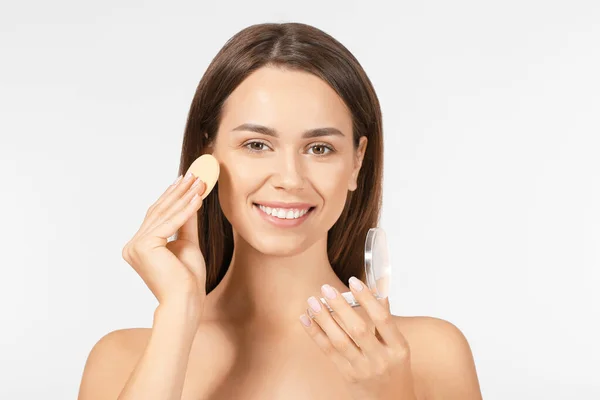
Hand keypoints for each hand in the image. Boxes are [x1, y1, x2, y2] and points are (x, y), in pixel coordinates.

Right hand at [121, 171, 207, 319]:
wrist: (186, 301)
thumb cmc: (187, 279)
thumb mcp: (187, 243)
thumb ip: (185, 222)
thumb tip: (191, 198)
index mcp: (138, 247)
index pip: (157, 216)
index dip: (172, 196)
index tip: (185, 180)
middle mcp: (132, 246)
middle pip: (159, 212)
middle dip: (179, 192)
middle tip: (194, 174)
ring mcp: (135, 246)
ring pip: (164, 215)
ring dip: (184, 196)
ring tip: (200, 182)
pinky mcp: (144, 247)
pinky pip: (170, 224)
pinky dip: (186, 210)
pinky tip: (198, 198)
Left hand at [299, 277, 416, 399]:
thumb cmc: (395, 370)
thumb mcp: (398, 346)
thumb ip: (386, 320)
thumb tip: (378, 290)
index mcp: (398, 348)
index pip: (382, 319)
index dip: (367, 299)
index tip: (354, 282)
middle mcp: (381, 359)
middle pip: (358, 329)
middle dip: (341, 306)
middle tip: (326, 288)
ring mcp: (363, 369)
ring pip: (340, 341)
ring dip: (324, 319)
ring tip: (313, 301)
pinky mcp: (347, 376)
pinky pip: (329, 352)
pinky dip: (316, 334)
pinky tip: (306, 319)